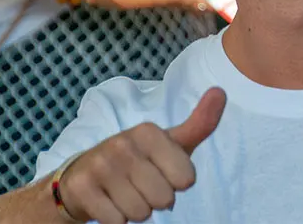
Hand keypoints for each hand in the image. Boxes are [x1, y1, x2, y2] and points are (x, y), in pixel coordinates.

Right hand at [57, 87, 226, 223]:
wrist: (82, 177)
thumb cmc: (139, 161)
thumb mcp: (171, 143)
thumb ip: (199, 124)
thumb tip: (221, 91)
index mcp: (149, 132)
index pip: (186, 179)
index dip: (177, 183)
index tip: (161, 172)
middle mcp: (123, 143)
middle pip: (164, 199)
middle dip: (156, 200)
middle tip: (141, 186)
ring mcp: (100, 165)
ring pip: (141, 213)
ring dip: (136, 211)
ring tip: (124, 194)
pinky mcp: (82, 188)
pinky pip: (117, 222)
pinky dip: (116, 220)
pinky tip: (108, 203)